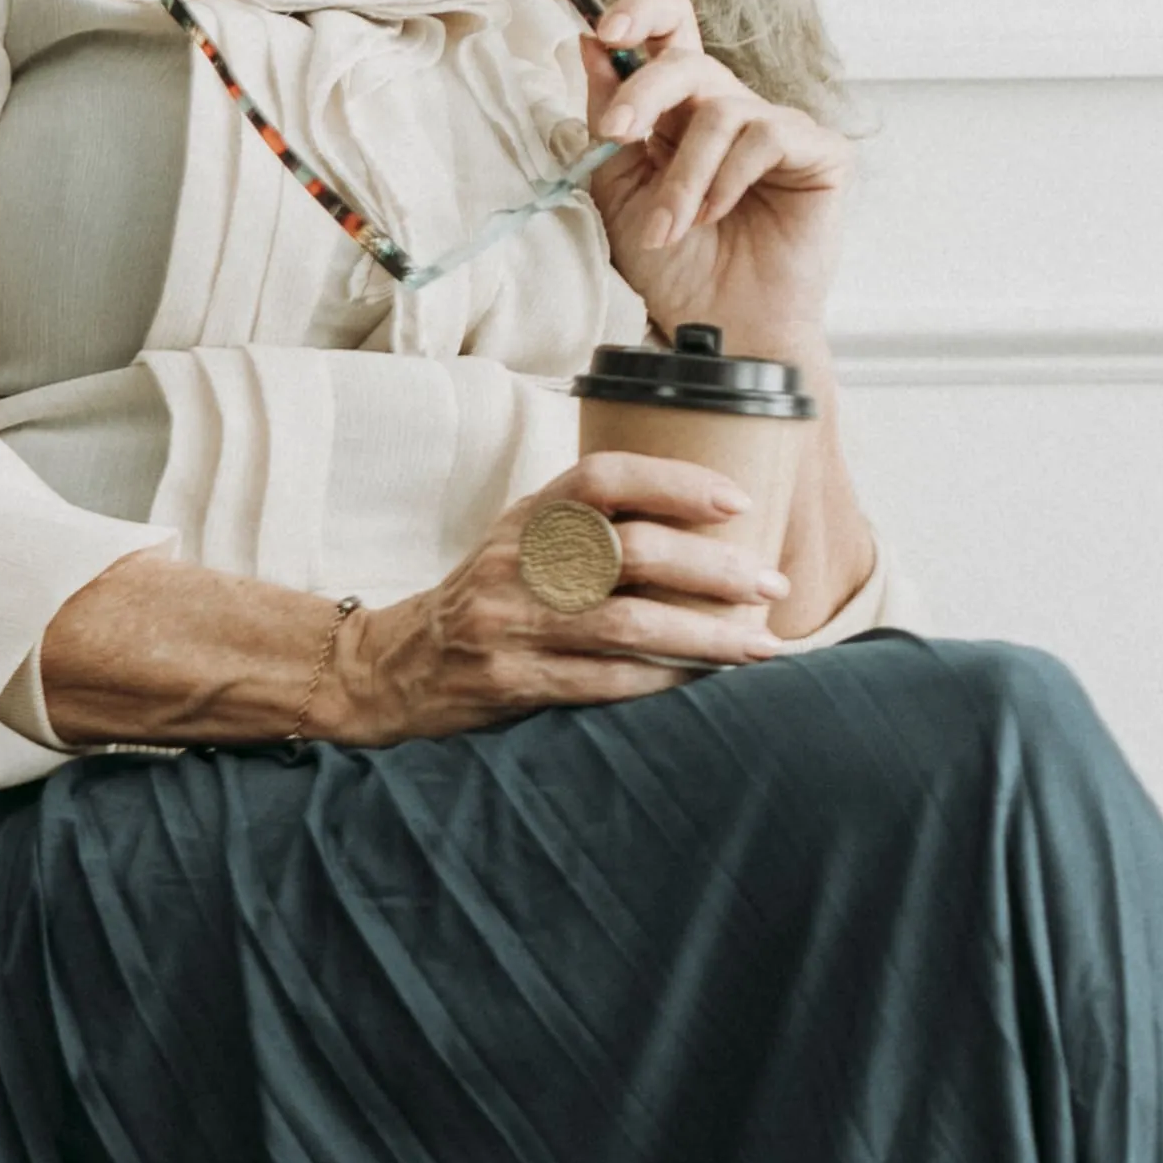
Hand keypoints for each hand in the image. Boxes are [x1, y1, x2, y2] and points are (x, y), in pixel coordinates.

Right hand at [329, 452, 786, 742]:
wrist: (392, 666)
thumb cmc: (485, 599)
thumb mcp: (521, 542)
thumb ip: (589, 527)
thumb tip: (708, 524)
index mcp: (526, 518)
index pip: (602, 479)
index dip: (674, 483)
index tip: (736, 502)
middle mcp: (515, 564)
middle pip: (631, 554)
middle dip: (715, 571)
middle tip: (770, 586)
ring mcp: (509, 624)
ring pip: (628, 625)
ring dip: (706, 637)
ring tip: (761, 646)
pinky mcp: (510, 681)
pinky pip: (603, 682)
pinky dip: (663, 682)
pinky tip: (702, 682)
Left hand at [575, 0, 852, 349]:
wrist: (716, 327)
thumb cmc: (670, 265)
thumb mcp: (617, 190)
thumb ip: (608, 120)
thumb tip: (591, 44)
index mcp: (678, 110)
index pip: (670, 33)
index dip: (641, 15)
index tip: (604, 30)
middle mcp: (729, 109)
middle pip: (688, 60)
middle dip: (643, 92)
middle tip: (615, 133)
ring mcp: (778, 127)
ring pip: (720, 111)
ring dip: (682, 176)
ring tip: (670, 227)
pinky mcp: (820, 152)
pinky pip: (766, 137)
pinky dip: (727, 180)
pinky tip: (716, 216)